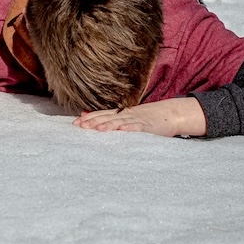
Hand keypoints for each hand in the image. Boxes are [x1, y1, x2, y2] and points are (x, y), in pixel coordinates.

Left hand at [73, 97, 206, 137]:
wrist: (169, 114)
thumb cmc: (145, 118)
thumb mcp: (124, 116)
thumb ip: (106, 116)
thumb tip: (84, 115)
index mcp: (120, 113)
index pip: (101, 115)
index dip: (89, 119)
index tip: (75, 124)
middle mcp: (126, 115)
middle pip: (107, 118)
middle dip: (93, 122)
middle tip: (81, 127)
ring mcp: (137, 119)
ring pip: (121, 122)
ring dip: (109, 125)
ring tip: (98, 129)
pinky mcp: (148, 126)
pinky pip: (139, 127)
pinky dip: (131, 128)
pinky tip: (123, 130)